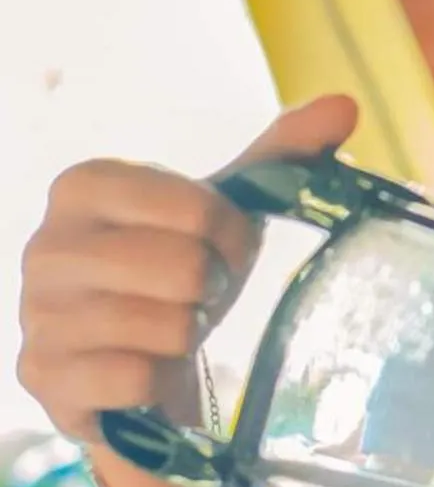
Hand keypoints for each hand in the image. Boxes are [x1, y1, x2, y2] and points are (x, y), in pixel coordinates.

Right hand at [18, 96, 357, 452]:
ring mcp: (37, 315)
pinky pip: (136, 378)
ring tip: (173, 331)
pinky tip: (147, 372)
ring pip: (167, 327)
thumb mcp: (224, 213)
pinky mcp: (43, 380)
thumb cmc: (177, 277)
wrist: (134, 369)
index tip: (227, 246)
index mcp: (83, 186)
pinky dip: (158, 380)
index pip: (195, 206)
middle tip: (202, 295)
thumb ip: (279, 156)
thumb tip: (344, 106)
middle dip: (213, 288)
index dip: (231, 233)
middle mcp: (46, 245)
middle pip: (184, 269)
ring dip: (188, 335)